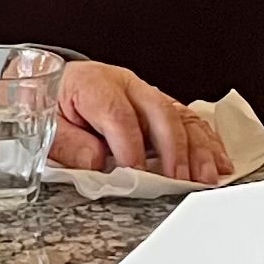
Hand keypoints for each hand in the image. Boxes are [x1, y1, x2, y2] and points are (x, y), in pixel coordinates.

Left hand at [49, 63, 231, 185]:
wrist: (50, 85)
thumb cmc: (49, 106)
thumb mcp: (46, 125)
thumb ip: (69, 144)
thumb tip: (97, 162)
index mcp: (93, 84)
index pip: (119, 116)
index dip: (130, 148)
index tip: (135, 175)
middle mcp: (125, 84)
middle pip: (159, 112)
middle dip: (173, 148)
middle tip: (179, 178)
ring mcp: (145, 94)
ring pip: (180, 116)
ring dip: (198, 147)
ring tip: (207, 175)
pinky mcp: (157, 106)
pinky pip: (188, 120)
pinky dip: (206, 142)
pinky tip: (217, 161)